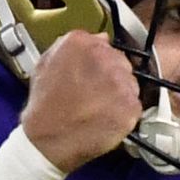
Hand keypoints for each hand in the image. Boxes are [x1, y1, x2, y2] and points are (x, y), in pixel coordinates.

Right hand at [21, 30, 141, 171]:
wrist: (47, 141)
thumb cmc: (44, 106)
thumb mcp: (45, 64)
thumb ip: (69, 45)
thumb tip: (99, 38)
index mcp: (82, 43)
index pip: (105, 45)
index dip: (99, 63)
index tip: (92, 76)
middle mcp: (105, 57)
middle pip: (121, 62)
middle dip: (111, 77)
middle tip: (94, 95)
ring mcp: (121, 82)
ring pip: (130, 84)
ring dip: (119, 95)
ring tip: (98, 109)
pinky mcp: (131, 106)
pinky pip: (135, 106)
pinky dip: (124, 114)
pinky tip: (106, 120)